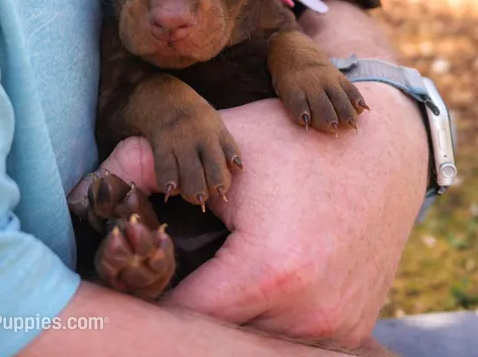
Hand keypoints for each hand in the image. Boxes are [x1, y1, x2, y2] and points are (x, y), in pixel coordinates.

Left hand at [89, 90, 427, 348]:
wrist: (383, 151)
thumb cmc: (298, 142)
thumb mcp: (226, 141)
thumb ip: (148, 160)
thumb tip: (94, 184)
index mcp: (267, 272)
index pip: (183, 316)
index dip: (162, 288)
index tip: (156, 260)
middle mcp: (305, 314)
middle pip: (218, 332)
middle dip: (196, 301)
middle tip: (188, 261)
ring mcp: (333, 328)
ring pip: (252, 337)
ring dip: (232, 311)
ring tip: (222, 266)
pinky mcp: (349, 329)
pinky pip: (289, 338)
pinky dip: (268, 315)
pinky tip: (258, 278)